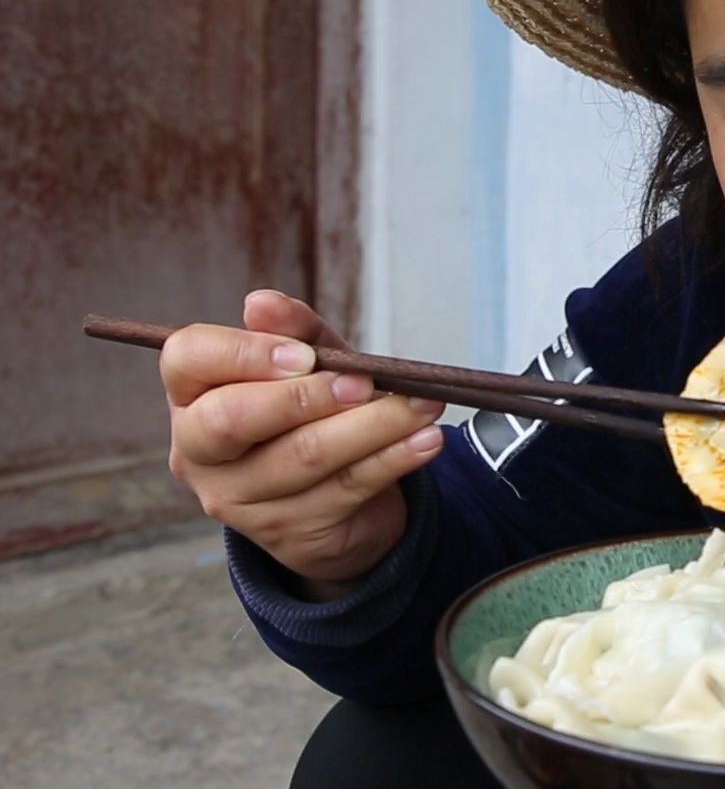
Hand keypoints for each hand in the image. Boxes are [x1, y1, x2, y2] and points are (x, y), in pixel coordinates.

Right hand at [163, 290, 445, 599]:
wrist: (337, 501)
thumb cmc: (313, 412)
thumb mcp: (309, 364)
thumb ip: (294, 330)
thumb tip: (262, 303)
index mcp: (192, 394)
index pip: (188, 359)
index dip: (244, 353)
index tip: (303, 354)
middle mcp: (197, 451)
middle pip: (233, 418)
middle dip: (307, 396)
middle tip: (364, 382)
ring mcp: (238, 499)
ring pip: (303, 457)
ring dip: (374, 425)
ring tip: (423, 405)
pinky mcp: (286, 533)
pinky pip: (346, 489)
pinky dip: (394, 458)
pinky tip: (426, 439)